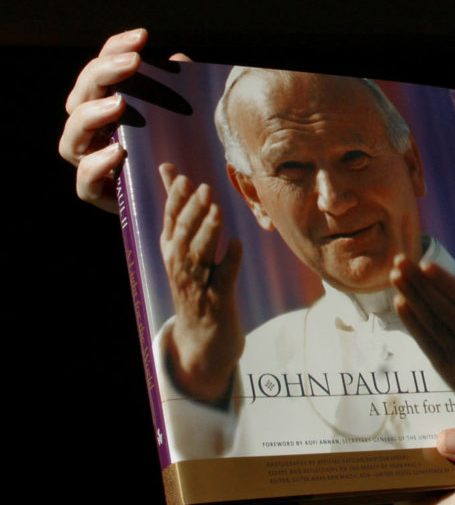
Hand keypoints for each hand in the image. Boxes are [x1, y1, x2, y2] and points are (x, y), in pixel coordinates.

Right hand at [59, 28, 189, 211]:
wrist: (188, 200)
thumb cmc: (186, 149)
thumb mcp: (190, 115)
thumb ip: (184, 89)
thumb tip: (177, 58)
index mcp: (110, 105)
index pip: (103, 70)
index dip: (115, 48)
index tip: (142, 36)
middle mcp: (94, 132)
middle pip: (80, 97)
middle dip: (101, 74)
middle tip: (132, 63)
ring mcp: (92, 162)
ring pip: (71, 137)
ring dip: (91, 115)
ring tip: (118, 104)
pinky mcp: (100, 194)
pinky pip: (85, 182)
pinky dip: (96, 165)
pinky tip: (119, 152)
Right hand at [160, 162, 243, 402]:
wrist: (202, 336)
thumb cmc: (194, 279)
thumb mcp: (181, 244)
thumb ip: (178, 205)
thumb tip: (168, 168)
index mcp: (171, 251)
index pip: (170, 222)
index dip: (175, 200)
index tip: (181, 177)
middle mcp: (180, 267)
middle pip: (183, 236)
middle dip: (192, 212)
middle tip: (204, 188)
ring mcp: (198, 284)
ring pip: (200, 256)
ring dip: (208, 233)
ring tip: (217, 211)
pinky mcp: (218, 300)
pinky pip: (224, 278)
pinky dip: (230, 261)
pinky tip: (237, 245)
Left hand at [390, 255, 454, 425]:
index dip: (444, 283)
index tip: (425, 264)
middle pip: (442, 308)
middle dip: (420, 283)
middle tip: (400, 260)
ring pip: (430, 322)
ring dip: (411, 297)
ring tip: (395, 275)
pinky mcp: (443, 366)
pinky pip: (425, 341)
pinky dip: (411, 322)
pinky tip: (399, 302)